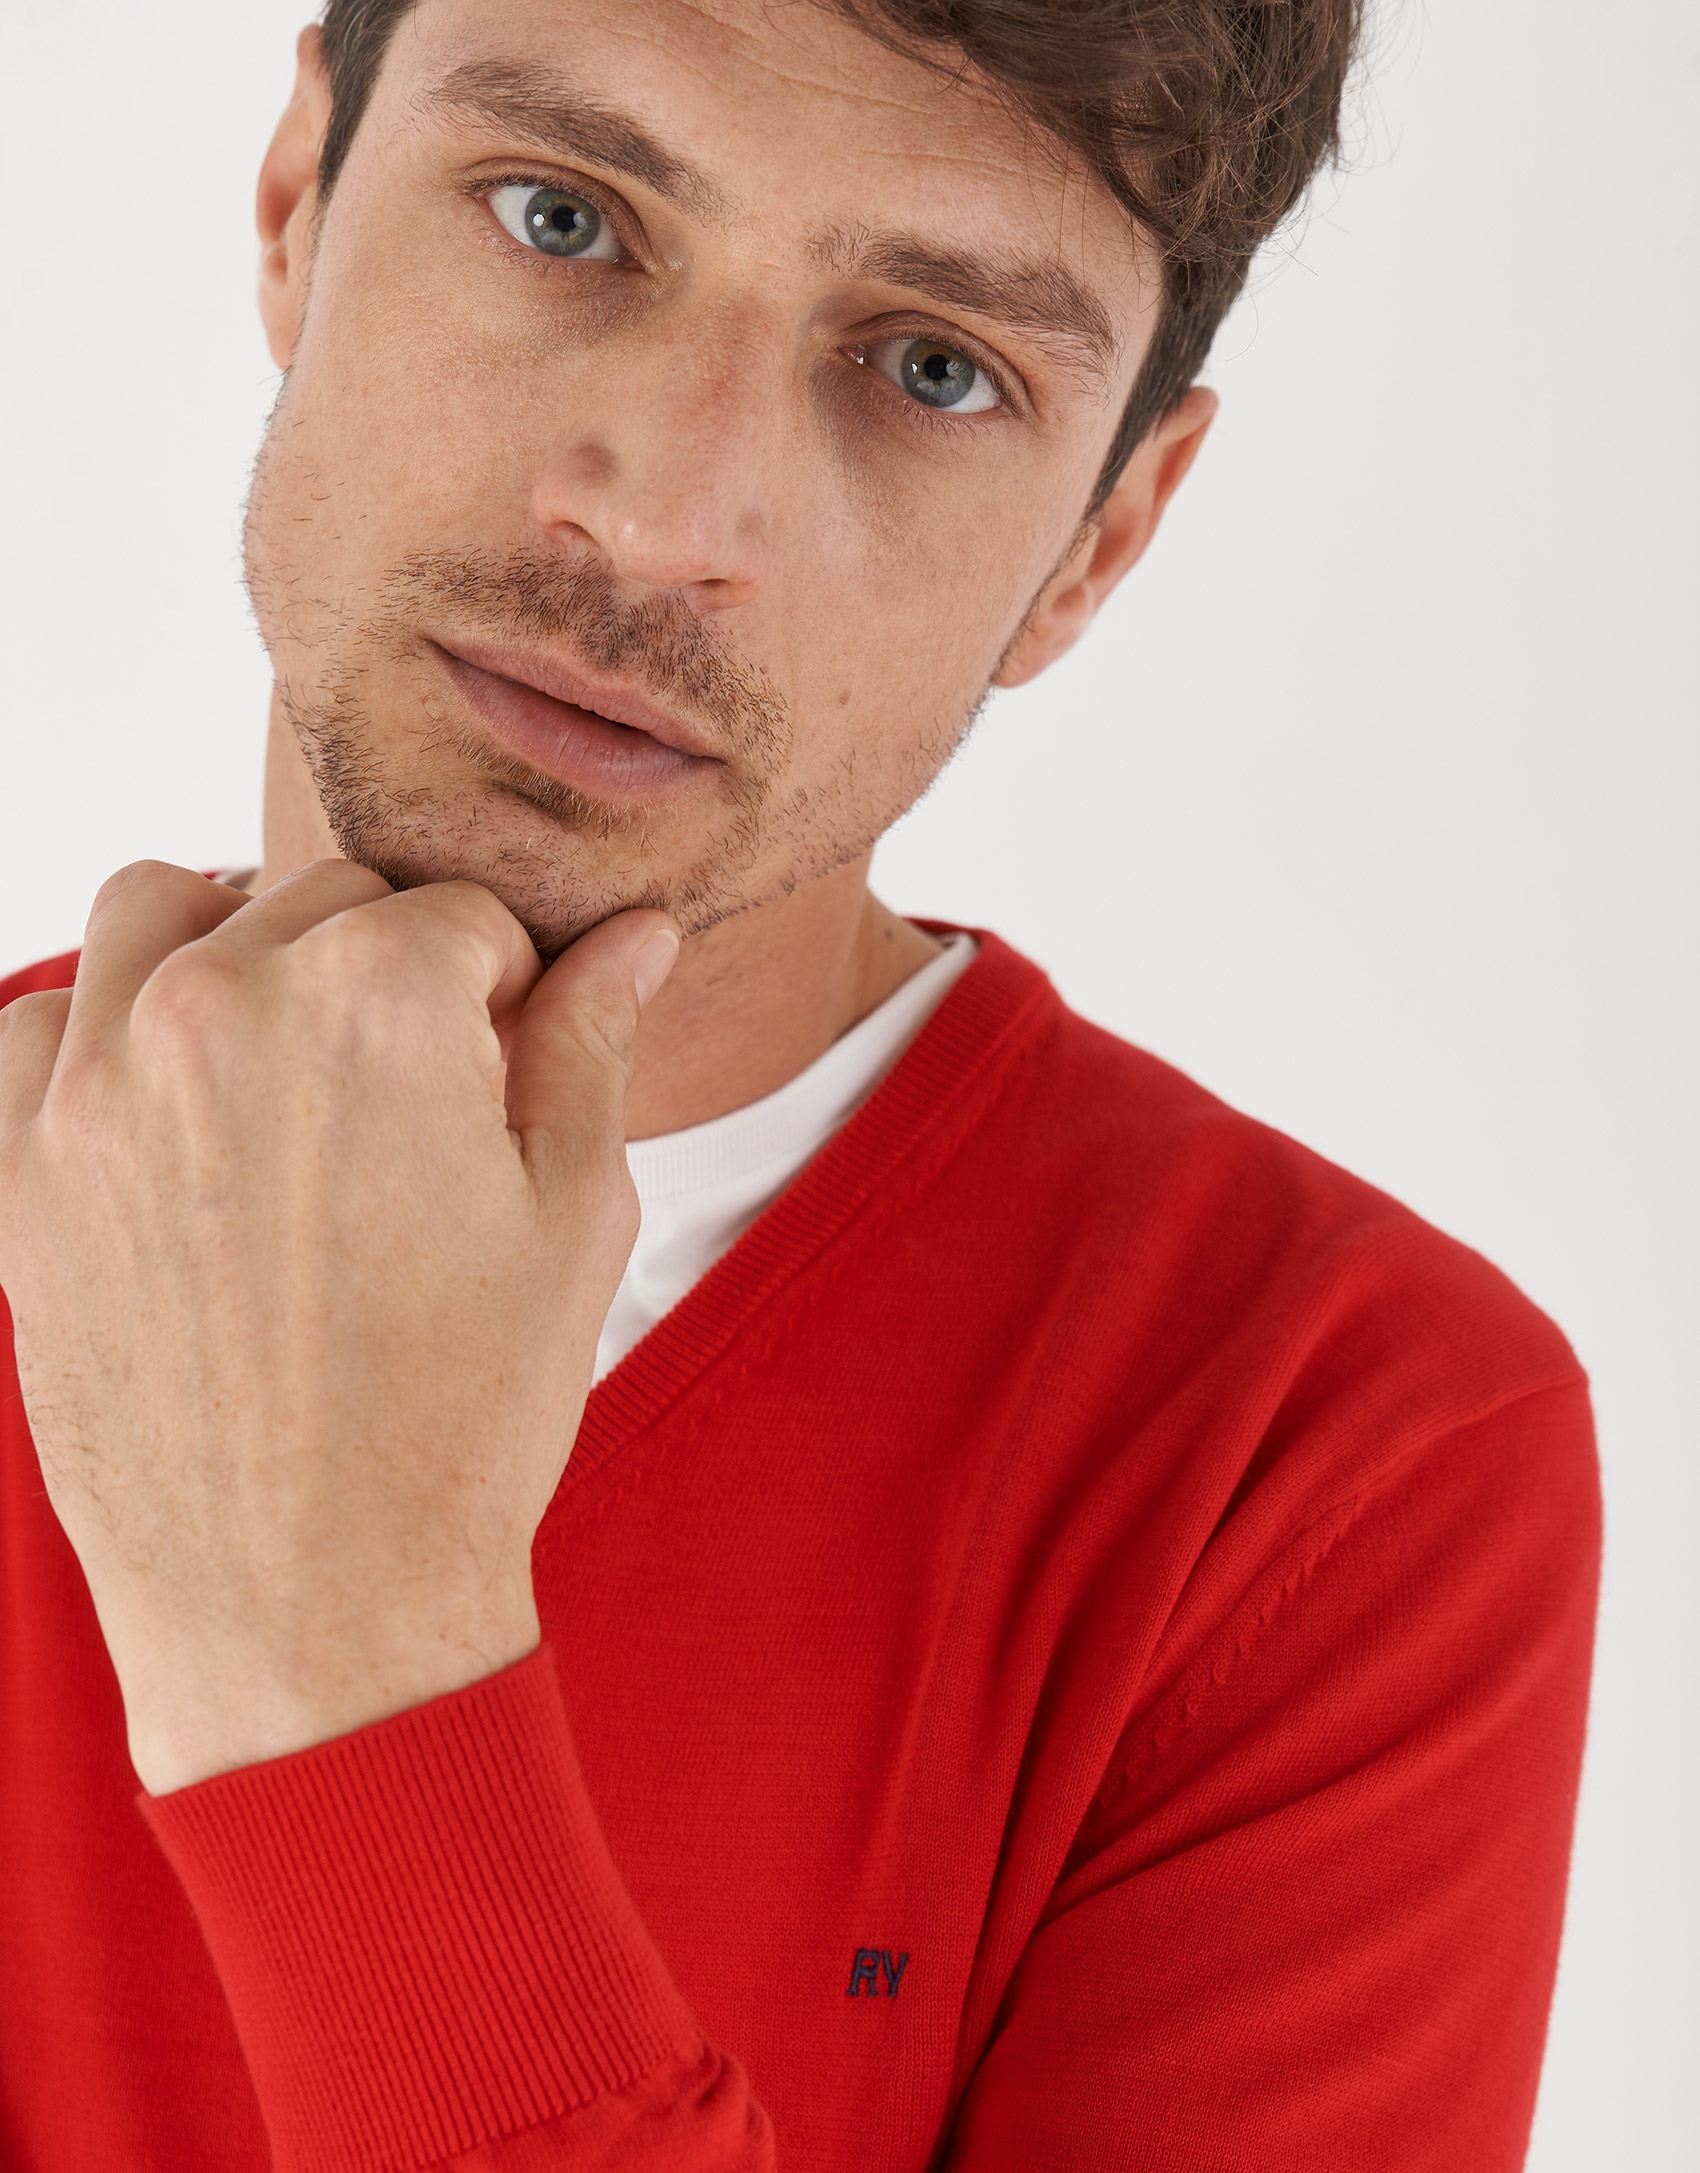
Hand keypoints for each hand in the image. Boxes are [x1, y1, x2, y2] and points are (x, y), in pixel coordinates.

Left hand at [0, 860, 678, 1793]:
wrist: (313, 1605)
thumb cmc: (464, 1419)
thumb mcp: (574, 1213)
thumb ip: (592, 1041)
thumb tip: (634, 936)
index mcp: (380, 998)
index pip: (460, 914)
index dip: (505, 990)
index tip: (503, 1073)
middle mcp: (221, 1005)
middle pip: (323, 903)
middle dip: (385, 973)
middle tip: (415, 1101)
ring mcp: (99, 1084)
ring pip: (161, 912)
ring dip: (236, 949)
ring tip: (290, 1060)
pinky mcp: (19, 1169)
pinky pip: (37, 1022)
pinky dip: (99, 1031)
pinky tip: (173, 1112)